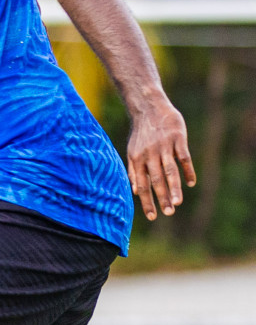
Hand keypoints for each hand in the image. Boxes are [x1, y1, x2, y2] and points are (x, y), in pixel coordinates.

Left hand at [126, 97, 196, 220]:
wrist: (149, 107)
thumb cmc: (141, 133)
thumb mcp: (132, 151)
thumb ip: (134, 170)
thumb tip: (135, 191)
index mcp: (137, 159)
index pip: (142, 185)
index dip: (146, 201)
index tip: (152, 217)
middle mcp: (149, 155)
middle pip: (156, 180)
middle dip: (161, 198)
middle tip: (168, 213)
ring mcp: (164, 146)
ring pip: (169, 171)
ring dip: (174, 187)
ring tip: (177, 203)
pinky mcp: (177, 138)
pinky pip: (183, 157)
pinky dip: (187, 170)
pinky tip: (191, 183)